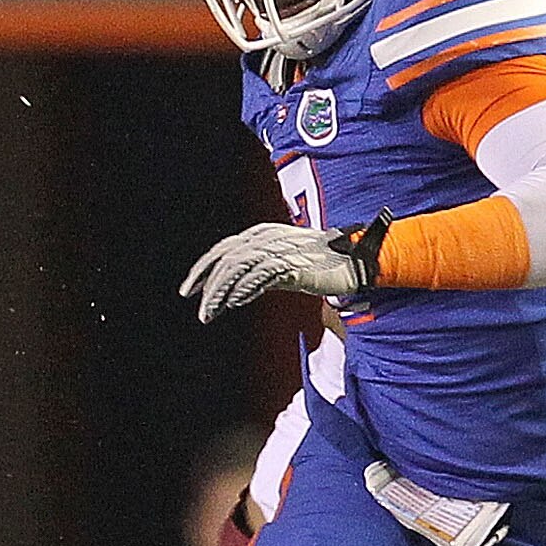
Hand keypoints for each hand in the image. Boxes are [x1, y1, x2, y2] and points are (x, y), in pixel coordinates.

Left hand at [181, 217, 384, 323]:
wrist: (357, 261)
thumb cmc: (321, 264)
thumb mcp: (283, 266)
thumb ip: (258, 273)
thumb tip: (234, 292)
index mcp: (262, 234)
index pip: (223, 249)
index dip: (203, 268)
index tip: (189, 289)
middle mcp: (267, 237)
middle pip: (224, 257)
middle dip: (204, 280)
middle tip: (191, 301)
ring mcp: (279, 249)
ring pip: (237, 268)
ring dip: (219, 292)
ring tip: (208, 312)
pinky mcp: (292, 264)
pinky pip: (259, 277)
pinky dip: (242, 290)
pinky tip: (232, 304)